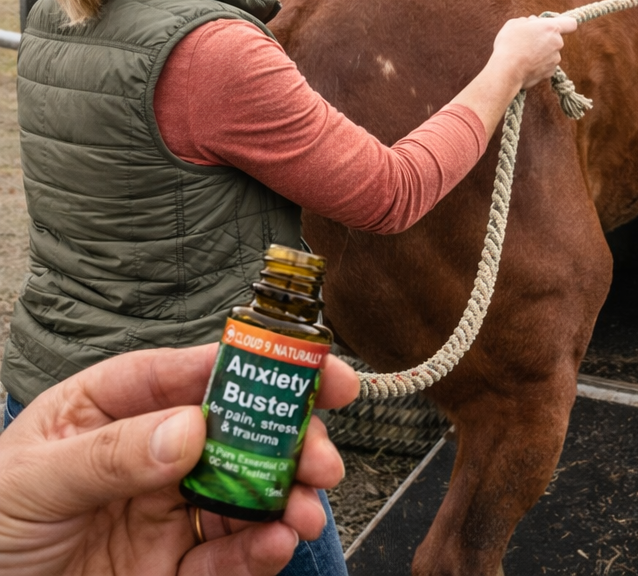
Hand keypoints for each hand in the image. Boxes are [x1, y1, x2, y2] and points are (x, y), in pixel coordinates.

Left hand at [0, 344, 358, 575]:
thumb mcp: (31, 481)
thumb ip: (110, 454)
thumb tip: (192, 430)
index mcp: (115, 406)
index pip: (196, 374)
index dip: (261, 365)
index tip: (316, 371)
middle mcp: (151, 452)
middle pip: (237, 433)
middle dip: (289, 441)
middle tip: (323, 459)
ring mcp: (164, 511)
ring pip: (244, 494)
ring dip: (285, 499)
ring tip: (305, 512)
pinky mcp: (168, 568)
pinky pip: (224, 558)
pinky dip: (258, 553)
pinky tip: (274, 545)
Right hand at [491, 14, 577, 89]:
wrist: (507, 70)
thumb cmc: (510, 44)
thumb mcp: (515, 23)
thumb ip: (528, 21)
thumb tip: (532, 22)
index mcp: (551, 28)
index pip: (571, 23)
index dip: (565, 24)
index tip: (555, 26)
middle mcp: (557, 43)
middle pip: (556, 39)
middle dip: (545, 39)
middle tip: (528, 41)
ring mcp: (555, 59)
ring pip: (551, 53)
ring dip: (541, 52)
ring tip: (524, 54)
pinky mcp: (550, 73)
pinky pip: (546, 65)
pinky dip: (538, 64)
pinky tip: (525, 64)